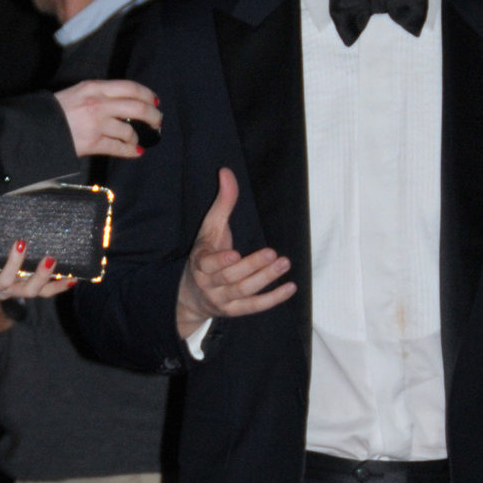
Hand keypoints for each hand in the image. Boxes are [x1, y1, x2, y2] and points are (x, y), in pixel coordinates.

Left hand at [0, 236, 75, 302]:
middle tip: (50, 258)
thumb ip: (24, 246)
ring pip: (6, 282)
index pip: (43, 290)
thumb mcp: (4, 255)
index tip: (74, 276)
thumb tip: (43, 223)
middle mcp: (7, 290)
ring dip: (15, 263)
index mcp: (18, 285)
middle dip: (41, 276)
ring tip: (21, 243)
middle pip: (29, 291)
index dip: (58, 286)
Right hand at [56, 80, 160, 159]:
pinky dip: (131, 151)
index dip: (147, 94)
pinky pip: (119, 148)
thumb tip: (121, 103)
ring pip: (129, 130)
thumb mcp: (77, 92)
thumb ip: (98, 94)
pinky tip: (136, 152)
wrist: (37, 128)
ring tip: (137, 140)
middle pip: (137, 107)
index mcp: (95, 87)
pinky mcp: (93, 143)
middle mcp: (99, 103)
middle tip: (157, 122)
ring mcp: (97, 124)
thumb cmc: (56, 111)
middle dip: (152, 116)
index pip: (130, 87)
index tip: (155, 101)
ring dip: (137, 137)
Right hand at [175, 167, 296, 339]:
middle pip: (231, 278)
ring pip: (244, 291)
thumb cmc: (205, 254)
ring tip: (284, 264)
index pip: (208, 264)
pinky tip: (290, 287)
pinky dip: (273, 298)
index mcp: (200, 263)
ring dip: (265, 279)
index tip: (234, 254)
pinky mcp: (235, 311)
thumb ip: (222, 202)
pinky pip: (255, 306)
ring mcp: (222, 300)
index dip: (220, 261)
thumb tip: (226, 171)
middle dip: (252, 266)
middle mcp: (209, 284)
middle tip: (274, 254)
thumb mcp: (210, 228)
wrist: (191, 295)